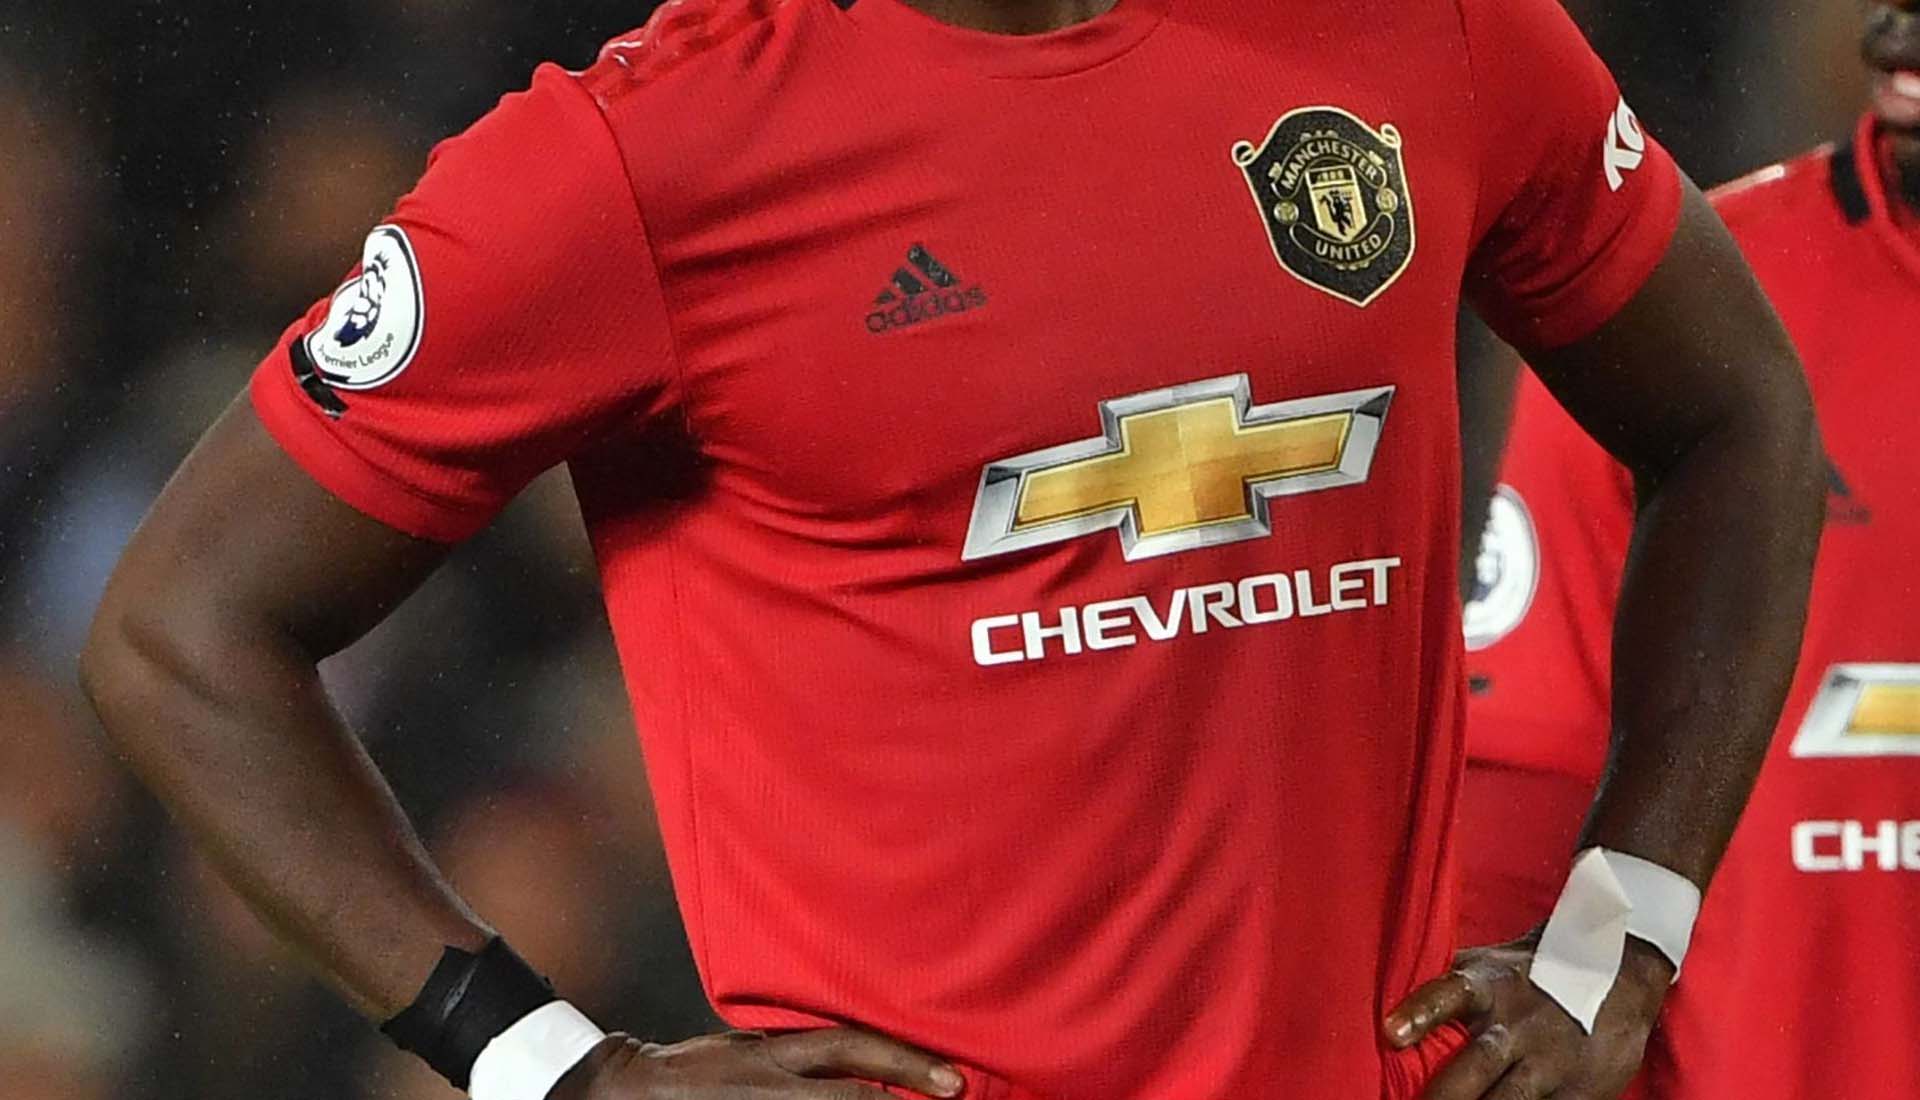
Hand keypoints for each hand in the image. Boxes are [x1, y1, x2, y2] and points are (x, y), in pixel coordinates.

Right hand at [546, 1027, 966, 1099]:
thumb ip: (800, 1054)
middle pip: (855, 1094)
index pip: (851, 1051)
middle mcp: (775, 1086)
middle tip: (957, 1093)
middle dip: (908, 1089)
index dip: (904, 1063)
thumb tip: (856, 1056)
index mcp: (775, 1055)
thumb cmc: (696, 1069)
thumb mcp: (749, 1045)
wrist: (627, 1092)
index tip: (951, 1078)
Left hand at [1383, 935, 1673, 1099]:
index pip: (1450, 993)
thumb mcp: (1489, 964)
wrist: (1620, 976)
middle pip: (1476, 1066)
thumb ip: (1447, 984)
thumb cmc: (1531, 972)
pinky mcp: (1577, 1091)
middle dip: (1442, 1096)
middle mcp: (1517, 1024)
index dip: (1421, 1012)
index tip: (1392, 1033)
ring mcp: (1549, 1061)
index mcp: (1489, 986)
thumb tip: (1387, 998)